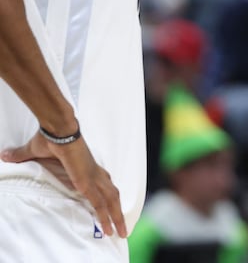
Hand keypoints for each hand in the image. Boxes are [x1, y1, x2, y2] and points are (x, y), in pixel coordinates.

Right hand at [0, 132, 126, 237]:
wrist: (58, 129)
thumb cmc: (50, 137)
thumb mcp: (34, 151)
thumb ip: (23, 155)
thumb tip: (6, 154)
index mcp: (87, 167)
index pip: (102, 184)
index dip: (107, 196)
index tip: (112, 207)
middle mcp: (94, 173)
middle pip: (112, 195)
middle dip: (117, 212)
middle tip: (122, 228)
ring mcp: (93, 177)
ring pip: (110, 200)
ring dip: (116, 217)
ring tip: (120, 233)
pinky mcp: (87, 182)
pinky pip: (100, 202)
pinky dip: (105, 215)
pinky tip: (108, 228)